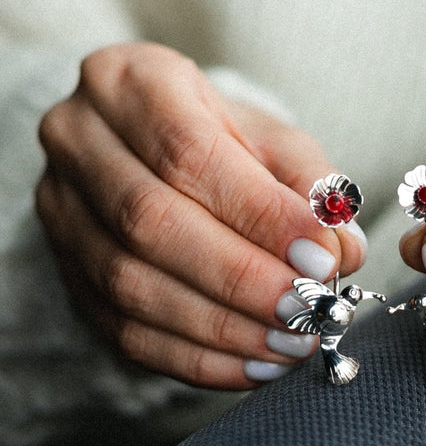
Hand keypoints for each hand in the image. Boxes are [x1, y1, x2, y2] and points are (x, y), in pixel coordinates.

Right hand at [36, 43, 365, 387]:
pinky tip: (253, 364)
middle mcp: (79, 138)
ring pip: (131, 283)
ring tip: (290, 342)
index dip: (258, 213)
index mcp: (131, 81)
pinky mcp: (65, 268)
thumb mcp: (271, 138)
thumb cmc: (221, 136)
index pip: (189, 151)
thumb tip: (343, 249)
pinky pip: (122, 329)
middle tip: (308, 308)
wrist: (150, 146)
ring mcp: (61, 207)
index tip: (321, 257)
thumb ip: (312, 186)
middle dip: (240, 276)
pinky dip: (195, 357)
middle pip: (151, 220)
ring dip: (221, 325)